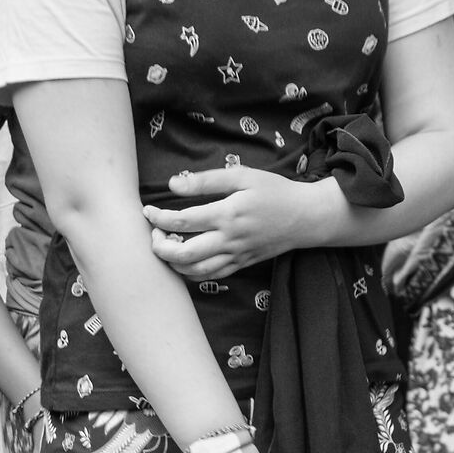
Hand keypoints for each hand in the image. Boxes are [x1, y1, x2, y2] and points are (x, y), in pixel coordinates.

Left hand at [142, 166, 339, 280]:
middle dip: (159, 247)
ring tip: (167, 246)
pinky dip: (190, 272)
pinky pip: (209, 277)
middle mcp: (229, 239)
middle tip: (154, 234)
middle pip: (182, 254)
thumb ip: (206, 180)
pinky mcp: (240, 265)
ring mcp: (235, 256)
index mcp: (227, 214)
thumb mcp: (243, 176)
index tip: (147, 211)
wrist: (305, 217)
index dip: (158, 218)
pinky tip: (183, 260)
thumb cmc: (274, 191)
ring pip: (194, 271)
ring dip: (172, 263)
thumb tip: (173, 184)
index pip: (181, 221)